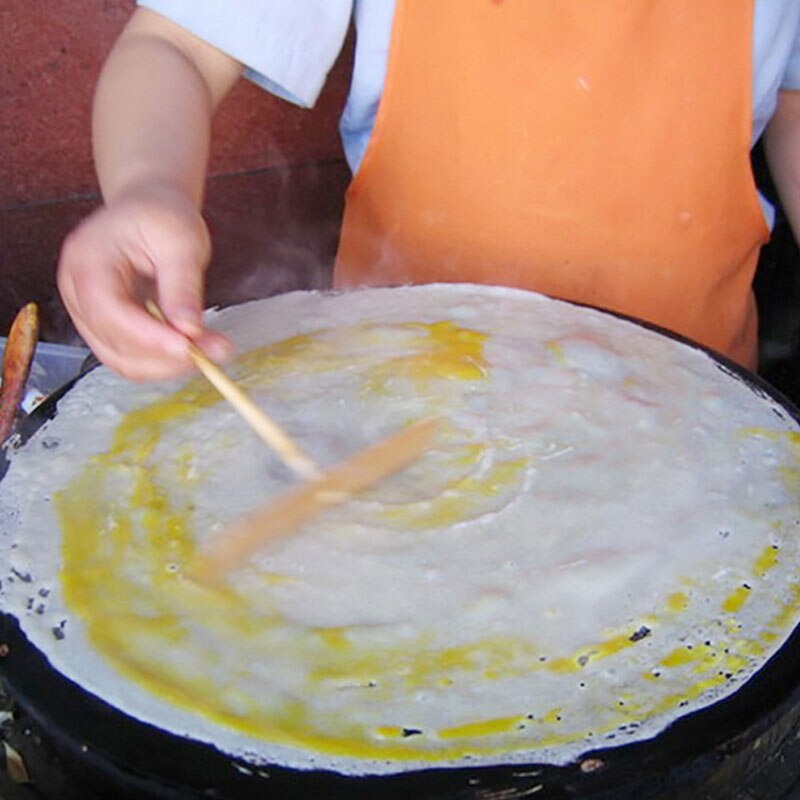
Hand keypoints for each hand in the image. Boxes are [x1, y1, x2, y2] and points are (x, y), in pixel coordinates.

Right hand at [57, 184, 232, 380]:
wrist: (149, 211)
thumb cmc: (162, 216)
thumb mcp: (181, 240)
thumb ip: (183, 285)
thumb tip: (189, 328)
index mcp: (87, 261)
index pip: (109, 311)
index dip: (148, 336)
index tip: (188, 346)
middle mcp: (77, 293)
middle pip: (114, 343)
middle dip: (166, 355)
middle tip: (214, 350)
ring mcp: (88, 314)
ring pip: (123, 360)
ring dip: (168, 364)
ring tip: (210, 349)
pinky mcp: (107, 328)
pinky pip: (131, 358)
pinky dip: (163, 361)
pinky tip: (193, 349)